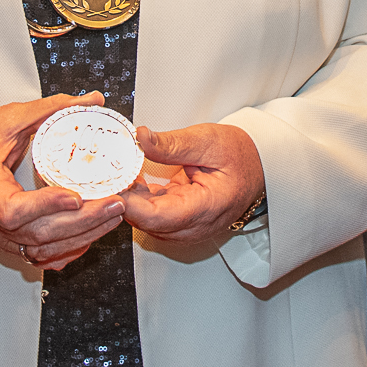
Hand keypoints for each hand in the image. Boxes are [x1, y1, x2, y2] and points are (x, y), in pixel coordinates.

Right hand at [0, 93, 128, 268]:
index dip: (44, 206)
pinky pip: (39, 257)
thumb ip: (49, 110)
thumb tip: (92, 101)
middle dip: (83, 222)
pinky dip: (66, 251)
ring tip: (113, 217)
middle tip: (115, 204)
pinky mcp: (8, 243)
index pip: (12, 210)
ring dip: (82, 237)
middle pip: (38, 234)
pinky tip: (91, 238)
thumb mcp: (5, 120)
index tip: (74, 195)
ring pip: (43, 249)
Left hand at [123, 122, 264, 247]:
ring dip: (131, 202)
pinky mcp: (181, 225)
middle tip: (107, 174)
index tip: (111, 184)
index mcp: (206, 207)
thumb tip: (140, 138)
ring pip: (146, 224)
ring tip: (120, 174)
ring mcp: (188, 229)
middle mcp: (196, 226)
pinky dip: (140, 202)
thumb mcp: (207, 140)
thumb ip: (171, 144)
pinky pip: (153, 219)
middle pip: (146, 223)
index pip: (157, 217)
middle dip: (124, 200)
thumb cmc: (240, 155)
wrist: (259, 167)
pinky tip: (133, 182)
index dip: (128, 203)